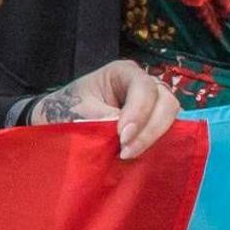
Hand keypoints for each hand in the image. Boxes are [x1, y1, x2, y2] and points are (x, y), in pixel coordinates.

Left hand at [31, 58, 179, 160]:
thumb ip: (102, 120)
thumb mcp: (79, 111)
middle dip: (149, 129)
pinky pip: (166, 132)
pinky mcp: (153, 124)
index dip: (138, 113)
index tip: (122, 137)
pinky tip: (138, 157)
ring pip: (170, 118)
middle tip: (126, 152)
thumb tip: (124, 136)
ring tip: (127, 156)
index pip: (144, 88)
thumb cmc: (67, 108)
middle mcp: (144, 85)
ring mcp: (153, 104)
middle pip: (166, 103)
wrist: (59, 121)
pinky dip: (156, 144)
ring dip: (153, 138)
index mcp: (124, 72)